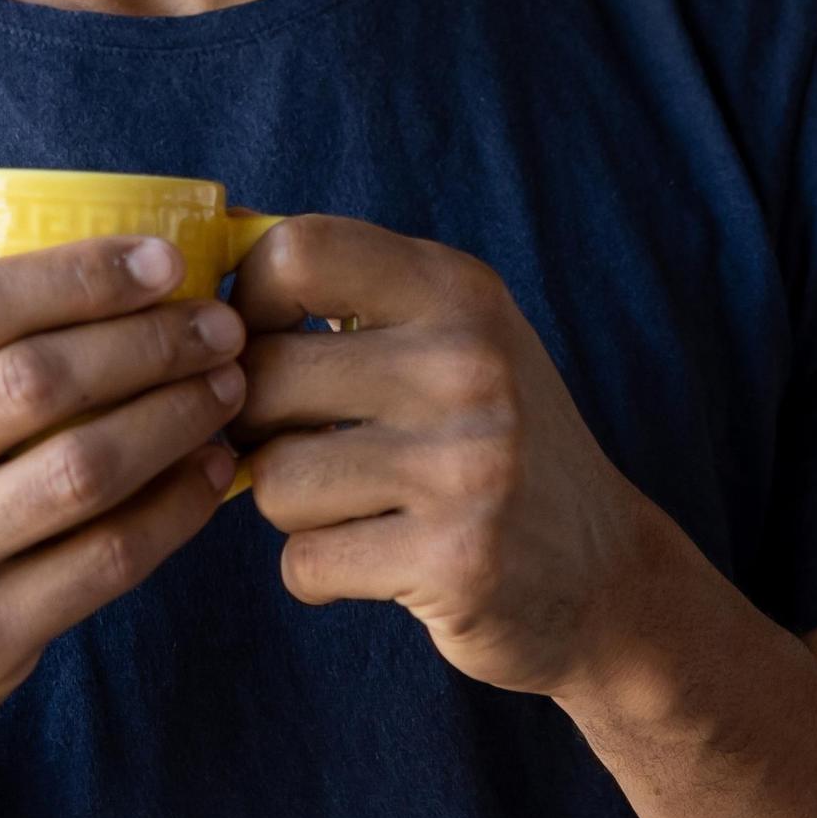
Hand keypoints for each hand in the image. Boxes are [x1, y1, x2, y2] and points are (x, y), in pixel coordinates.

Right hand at [0, 224, 247, 764]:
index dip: (79, 275)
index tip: (162, 259)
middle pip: (37, 383)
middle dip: (149, 341)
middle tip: (218, 322)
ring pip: (83, 472)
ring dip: (176, 417)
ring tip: (229, 385)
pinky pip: (103, 563)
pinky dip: (174, 510)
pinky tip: (210, 470)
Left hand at [228, 217, 662, 696]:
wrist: (604, 575)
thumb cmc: (491, 442)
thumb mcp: (450, 336)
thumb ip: (349, 291)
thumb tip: (212, 242)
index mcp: (460, 290)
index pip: (298, 250)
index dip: (247, 301)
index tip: (264, 343)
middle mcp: (469, 364)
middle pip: (263, 374)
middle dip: (255, 424)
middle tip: (300, 444)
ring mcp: (470, 464)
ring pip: (273, 479)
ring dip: (290, 507)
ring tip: (354, 506)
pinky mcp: (459, 560)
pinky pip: (305, 563)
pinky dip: (319, 573)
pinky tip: (376, 562)